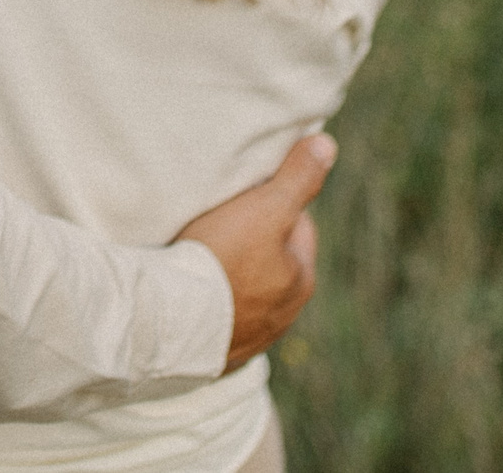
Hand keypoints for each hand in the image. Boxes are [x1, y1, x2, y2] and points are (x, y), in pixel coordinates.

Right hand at [176, 132, 336, 371]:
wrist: (173, 322)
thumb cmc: (222, 258)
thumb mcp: (263, 208)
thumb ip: (297, 178)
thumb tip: (328, 144)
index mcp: (301, 279)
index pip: (299, 226)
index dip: (274, 203)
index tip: (244, 194)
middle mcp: (284, 315)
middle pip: (273, 263)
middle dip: (254, 244)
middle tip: (217, 221)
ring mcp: (251, 339)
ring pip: (247, 294)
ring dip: (230, 277)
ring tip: (197, 256)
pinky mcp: (218, 357)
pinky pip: (218, 322)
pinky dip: (208, 307)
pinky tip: (189, 295)